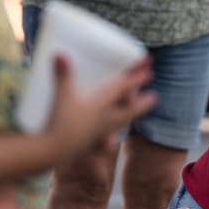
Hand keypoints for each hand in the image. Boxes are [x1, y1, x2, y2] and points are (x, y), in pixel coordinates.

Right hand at [41, 56, 156, 156]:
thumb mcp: (61, 97)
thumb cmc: (60, 124)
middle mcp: (105, 120)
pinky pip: (106, 138)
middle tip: (154, 97)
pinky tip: (111, 141)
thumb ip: (63, 75)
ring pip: (121, 124)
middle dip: (143, 103)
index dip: (136, 79)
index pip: (123, 90)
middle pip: (130, 111)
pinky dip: (111, 136)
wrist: (54, 153)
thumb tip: (60, 54)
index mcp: (101, 106)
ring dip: (130, 117)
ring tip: (135, 113)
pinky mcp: (90, 144)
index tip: (149, 72)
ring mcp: (99, 134)